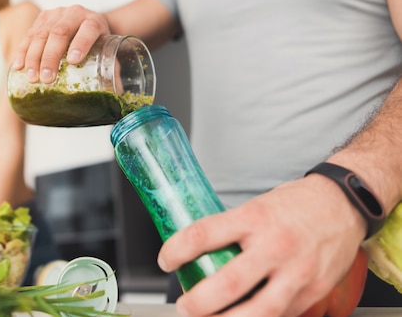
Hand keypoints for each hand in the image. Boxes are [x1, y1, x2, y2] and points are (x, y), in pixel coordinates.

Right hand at [12, 5, 109, 82]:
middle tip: (47, 79)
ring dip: (34, 57)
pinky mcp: (42, 18)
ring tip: (32, 78)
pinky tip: (18, 66)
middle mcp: (75, 13)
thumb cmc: (100, 44)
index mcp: (95, 21)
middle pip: (60, 32)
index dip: (80, 44)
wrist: (89, 23)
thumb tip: (119, 94)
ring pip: (41, 33)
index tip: (73, 62)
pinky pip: (29, 34)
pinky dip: (22, 51)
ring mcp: (56, 13)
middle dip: (51, 57)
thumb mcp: (110, 54)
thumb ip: (114, 71)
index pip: (89, 30)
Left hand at [157, 176, 365, 315]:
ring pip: (257, 311)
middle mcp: (274, 245)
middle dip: (198, 302)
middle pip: (228, 284)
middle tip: (184, 306)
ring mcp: (296, 272)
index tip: (166, 260)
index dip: (177, 250)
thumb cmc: (296, 204)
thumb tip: (199, 250)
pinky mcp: (312, 291)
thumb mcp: (257, 206)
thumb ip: (232, 230)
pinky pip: (279, 315)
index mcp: (254, 217)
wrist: (344, 205)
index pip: (204, 234)